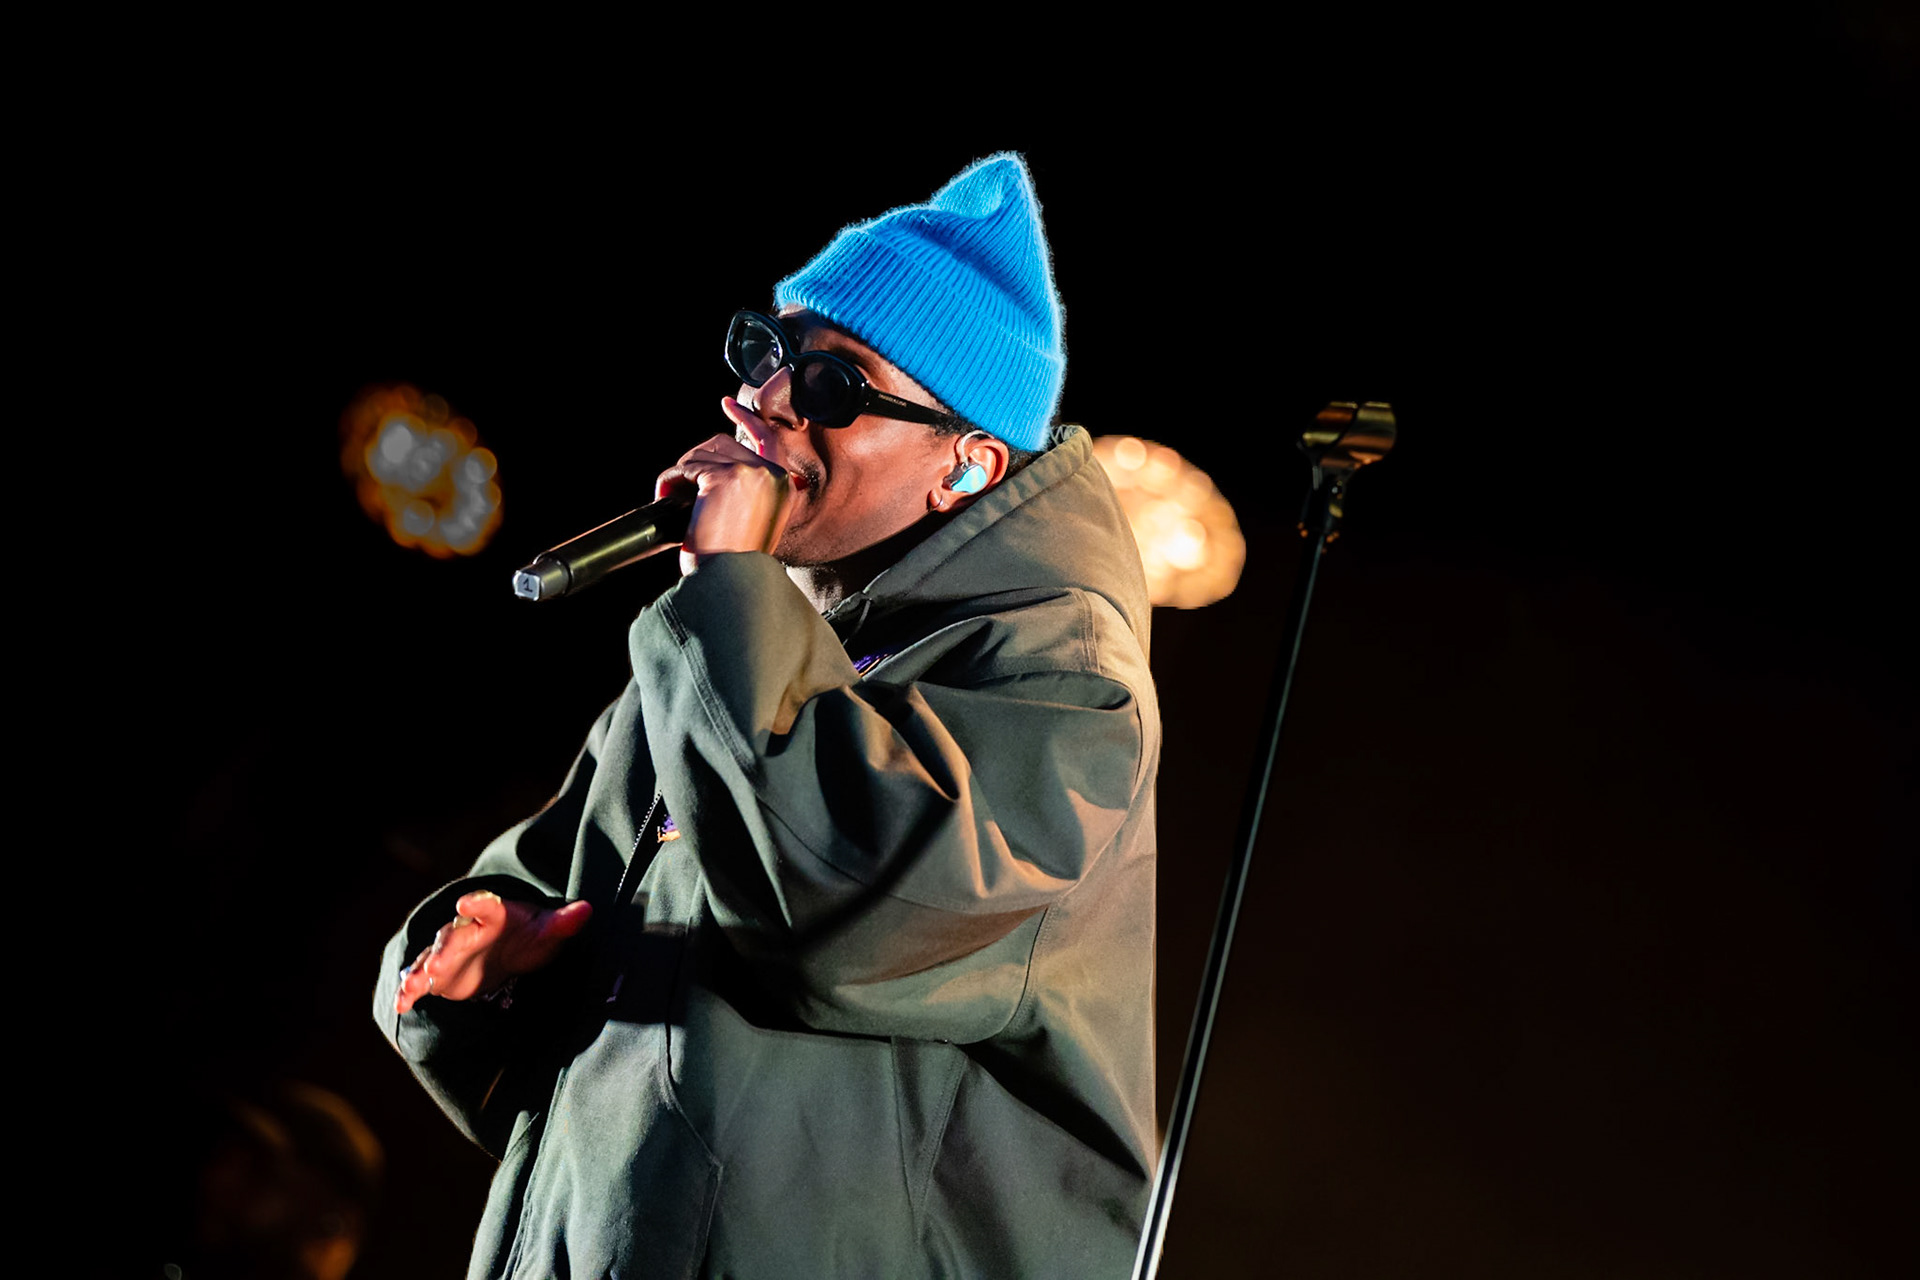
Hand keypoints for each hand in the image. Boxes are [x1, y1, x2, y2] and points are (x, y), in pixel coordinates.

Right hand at [394, 891, 592, 1015]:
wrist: (510, 951)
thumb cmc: (530, 936)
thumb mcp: (548, 931)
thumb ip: (564, 922)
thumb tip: (587, 909)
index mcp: (494, 915)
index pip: (486, 906)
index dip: (476, 905)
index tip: (465, 904)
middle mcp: (467, 931)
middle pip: (452, 937)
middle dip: (443, 949)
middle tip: (435, 963)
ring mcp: (449, 953)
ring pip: (430, 958)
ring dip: (421, 971)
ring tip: (413, 986)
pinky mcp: (440, 975)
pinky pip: (421, 980)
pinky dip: (409, 991)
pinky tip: (400, 1005)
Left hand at [655, 428, 796, 575]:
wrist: (731, 583)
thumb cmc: (737, 564)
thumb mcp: (757, 524)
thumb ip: (752, 493)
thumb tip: (717, 466)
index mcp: (786, 487)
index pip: (767, 439)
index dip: (747, 421)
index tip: (729, 406)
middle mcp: (773, 476)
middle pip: (722, 445)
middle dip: (696, 463)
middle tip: (679, 486)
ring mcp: (750, 474)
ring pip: (701, 455)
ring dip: (681, 475)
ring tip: (673, 499)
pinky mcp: (723, 479)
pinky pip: (685, 468)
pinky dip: (670, 481)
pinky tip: (666, 496)